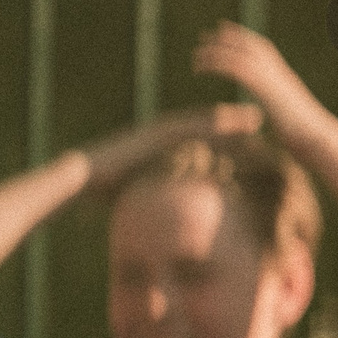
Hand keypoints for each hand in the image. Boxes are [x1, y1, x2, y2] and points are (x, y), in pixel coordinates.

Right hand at [78, 102, 262, 188]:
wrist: (80, 180)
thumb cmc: (103, 192)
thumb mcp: (138, 196)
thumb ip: (156, 199)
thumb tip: (168, 220)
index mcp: (161, 147)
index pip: (197, 139)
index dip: (222, 136)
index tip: (248, 135)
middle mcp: (160, 135)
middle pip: (202, 126)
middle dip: (229, 122)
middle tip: (258, 117)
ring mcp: (154, 133)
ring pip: (196, 123)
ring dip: (223, 118)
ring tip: (251, 116)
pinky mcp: (150, 135)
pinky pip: (181, 129)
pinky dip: (203, 124)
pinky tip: (224, 122)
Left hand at [193, 23, 325, 130]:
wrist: (315, 136)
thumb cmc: (305, 133)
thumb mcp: (290, 116)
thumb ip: (280, 108)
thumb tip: (278, 113)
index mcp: (283, 75)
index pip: (261, 48)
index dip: (243, 38)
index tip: (225, 32)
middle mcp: (276, 71)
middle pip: (249, 45)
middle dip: (227, 37)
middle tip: (206, 34)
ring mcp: (270, 77)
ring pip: (238, 55)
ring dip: (215, 51)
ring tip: (196, 54)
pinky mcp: (262, 88)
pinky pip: (235, 68)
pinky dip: (216, 64)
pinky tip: (202, 69)